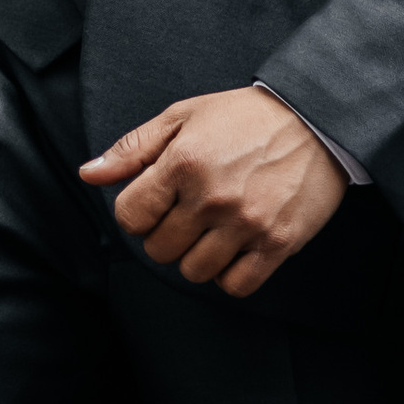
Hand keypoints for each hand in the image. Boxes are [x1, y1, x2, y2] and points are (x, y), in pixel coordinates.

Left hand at [78, 86, 347, 298]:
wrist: (314, 119)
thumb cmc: (243, 117)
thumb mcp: (183, 116)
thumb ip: (133, 148)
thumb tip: (89, 175)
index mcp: (183, 162)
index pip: (130, 216)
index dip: (137, 212)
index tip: (155, 202)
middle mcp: (212, 196)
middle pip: (159, 249)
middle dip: (165, 234)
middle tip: (186, 213)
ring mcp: (245, 223)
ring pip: (193, 271)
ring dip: (196, 255)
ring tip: (211, 229)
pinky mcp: (276, 244)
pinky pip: (235, 286)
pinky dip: (228, 274)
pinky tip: (234, 247)